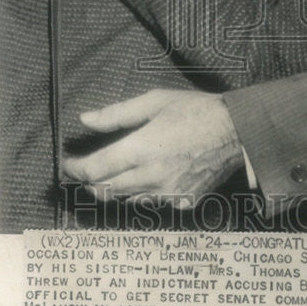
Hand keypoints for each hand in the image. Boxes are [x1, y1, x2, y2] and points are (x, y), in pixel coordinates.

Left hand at [62, 89, 243, 208]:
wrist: (238, 132)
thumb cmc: (197, 110)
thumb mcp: (155, 101)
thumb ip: (117, 114)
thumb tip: (85, 119)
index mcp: (142, 149)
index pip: (95, 170)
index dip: (75, 169)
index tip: (68, 164)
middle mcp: (151, 176)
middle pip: (105, 190)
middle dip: (90, 181)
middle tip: (85, 170)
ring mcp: (168, 193)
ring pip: (126, 200)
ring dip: (113, 189)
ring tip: (112, 174)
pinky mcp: (182, 203)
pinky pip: (152, 203)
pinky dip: (141, 193)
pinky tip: (145, 179)